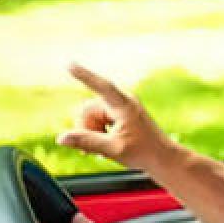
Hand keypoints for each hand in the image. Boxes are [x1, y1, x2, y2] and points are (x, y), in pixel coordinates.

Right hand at [57, 63, 174, 170]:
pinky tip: (104, 143)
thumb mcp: (114, 149)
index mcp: (125, 106)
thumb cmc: (144, 152)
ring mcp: (119, 106)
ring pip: (89, 116)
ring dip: (91, 132)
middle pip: (87, 110)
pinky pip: (95, 119)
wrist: (162, 157)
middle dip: (86, 129)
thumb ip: (87, 142)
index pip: (102, 86)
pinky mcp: (117, 113)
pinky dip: (95, 131)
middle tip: (94, 149)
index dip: (85, 76)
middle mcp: (121, 101)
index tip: (70, 65)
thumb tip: (61, 137)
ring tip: (104, 147)